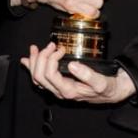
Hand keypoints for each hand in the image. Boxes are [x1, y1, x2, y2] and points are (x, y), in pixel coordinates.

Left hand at [21, 42, 135, 103]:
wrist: (110, 92)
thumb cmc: (106, 88)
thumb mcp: (101, 82)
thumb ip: (87, 75)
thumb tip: (72, 65)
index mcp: (68, 91)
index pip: (49, 75)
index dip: (51, 60)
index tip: (61, 49)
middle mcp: (59, 92)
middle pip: (39, 76)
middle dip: (41, 58)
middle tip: (50, 45)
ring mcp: (57, 89)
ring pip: (36, 78)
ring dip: (34, 62)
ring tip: (34, 49)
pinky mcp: (58, 84)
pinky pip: (40, 79)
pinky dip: (32, 68)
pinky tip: (27, 61)